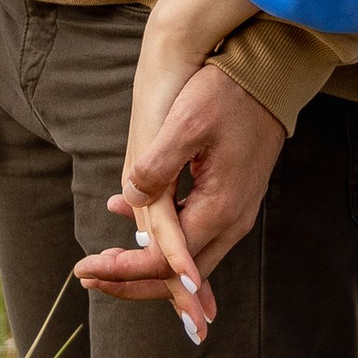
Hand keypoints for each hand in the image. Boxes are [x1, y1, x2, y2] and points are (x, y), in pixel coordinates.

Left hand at [74, 55, 285, 342]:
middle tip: (88, 277)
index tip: (86, 269)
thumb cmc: (227, 92)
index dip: (124, 270)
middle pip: (178, 277)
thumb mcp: (186, 123)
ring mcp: (237, 213)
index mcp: (219, 207)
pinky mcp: (234, 200)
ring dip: (145, 266)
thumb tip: (128, 201)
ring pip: (189, 262)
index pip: (166, 263)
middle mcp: (232, 221)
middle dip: (131, 282)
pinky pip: (197, 237)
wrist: (271, 74)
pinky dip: (164, 244)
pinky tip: (134, 224)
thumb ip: (157, 166)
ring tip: (104, 262)